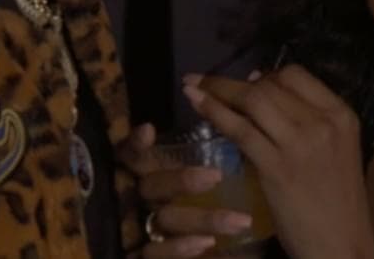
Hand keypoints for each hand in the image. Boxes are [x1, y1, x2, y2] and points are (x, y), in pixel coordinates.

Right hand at [120, 123, 260, 257]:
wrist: (166, 258)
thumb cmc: (182, 212)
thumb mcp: (179, 182)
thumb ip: (183, 160)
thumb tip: (200, 127)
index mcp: (139, 177)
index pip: (131, 156)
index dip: (135, 145)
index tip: (149, 130)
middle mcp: (135, 202)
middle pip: (152, 187)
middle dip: (182, 181)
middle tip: (217, 177)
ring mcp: (136, 231)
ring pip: (165, 220)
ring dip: (202, 219)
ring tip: (241, 222)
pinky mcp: (141, 255)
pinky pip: (154, 254)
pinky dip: (179, 248)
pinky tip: (207, 243)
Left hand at [185, 68, 373, 258]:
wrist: (342, 246)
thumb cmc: (336, 204)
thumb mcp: (334, 152)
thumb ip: (306, 123)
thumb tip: (262, 89)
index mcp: (341, 115)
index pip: (295, 75)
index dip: (265, 74)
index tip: (245, 81)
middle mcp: (323, 123)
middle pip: (270, 85)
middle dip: (233, 82)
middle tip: (207, 82)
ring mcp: (301, 144)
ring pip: (252, 100)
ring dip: (217, 89)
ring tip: (192, 85)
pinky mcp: (277, 167)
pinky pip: (239, 129)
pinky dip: (214, 112)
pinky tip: (196, 104)